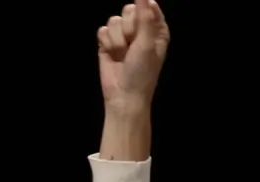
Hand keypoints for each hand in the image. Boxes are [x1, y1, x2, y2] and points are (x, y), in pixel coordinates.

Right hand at [97, 0, 169, 114]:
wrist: (123, 95)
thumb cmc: (142, 73)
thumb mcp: (147, 44)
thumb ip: (145, 18)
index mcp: (157, 31)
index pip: (150, 8)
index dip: (144, 13)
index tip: (141, 26)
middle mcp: (140, 31)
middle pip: (128, 10)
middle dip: (128, 28)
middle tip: (133, 45)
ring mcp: (123, 36)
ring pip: (114, 20)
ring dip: (117, 40)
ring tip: (123, 55)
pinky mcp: (107, 42)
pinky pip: (102, 30)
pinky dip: (106, 43)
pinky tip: (112, 55)